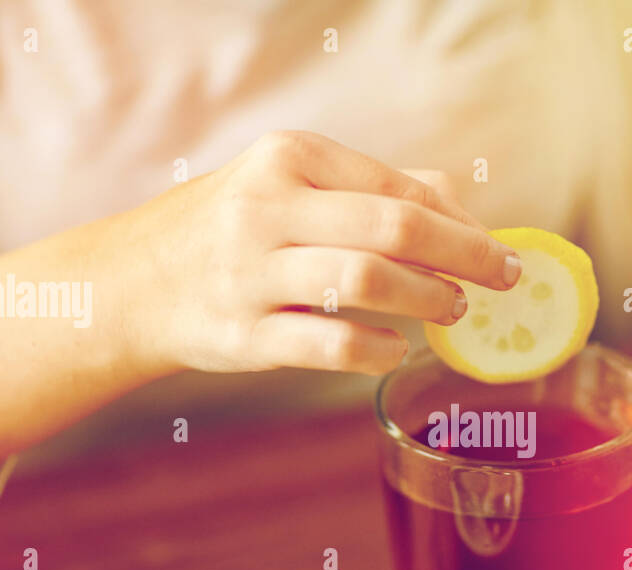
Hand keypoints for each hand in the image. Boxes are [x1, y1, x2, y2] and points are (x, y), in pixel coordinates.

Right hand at [0, 131, 518, 483]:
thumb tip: (462, 206)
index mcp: (288, 158)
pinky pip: (333, 345)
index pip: (398, 187)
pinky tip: (396, 349)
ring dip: (427, 299)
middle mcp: (268, 207)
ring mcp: (252, 273)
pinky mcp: (244, 335)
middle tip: (500, 279)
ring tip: (450, 310)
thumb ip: (372, 190)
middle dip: (464, 256)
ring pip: (367, 280)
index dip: (460, 223)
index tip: (498, 250)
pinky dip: (379, 350)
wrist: (131, 283)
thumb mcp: (289, 186)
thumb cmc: (231, 231)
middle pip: (394, 226)